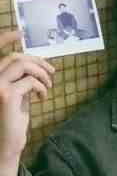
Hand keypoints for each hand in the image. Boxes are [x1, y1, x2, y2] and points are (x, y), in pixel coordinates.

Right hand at [0, 31, 54, 163]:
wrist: (6, 143)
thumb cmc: (12, 119)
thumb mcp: (16, 94)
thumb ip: (20, 78)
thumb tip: (35, 64)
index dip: (5, 38)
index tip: (20, 32)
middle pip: (15, 57)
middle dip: (38, 61)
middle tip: (52, 72)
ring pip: (22, 65)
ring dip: (41, 73)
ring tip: (48, 85)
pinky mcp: (5, 95)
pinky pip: (30, 81)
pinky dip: (42, 86)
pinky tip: (43, 97)